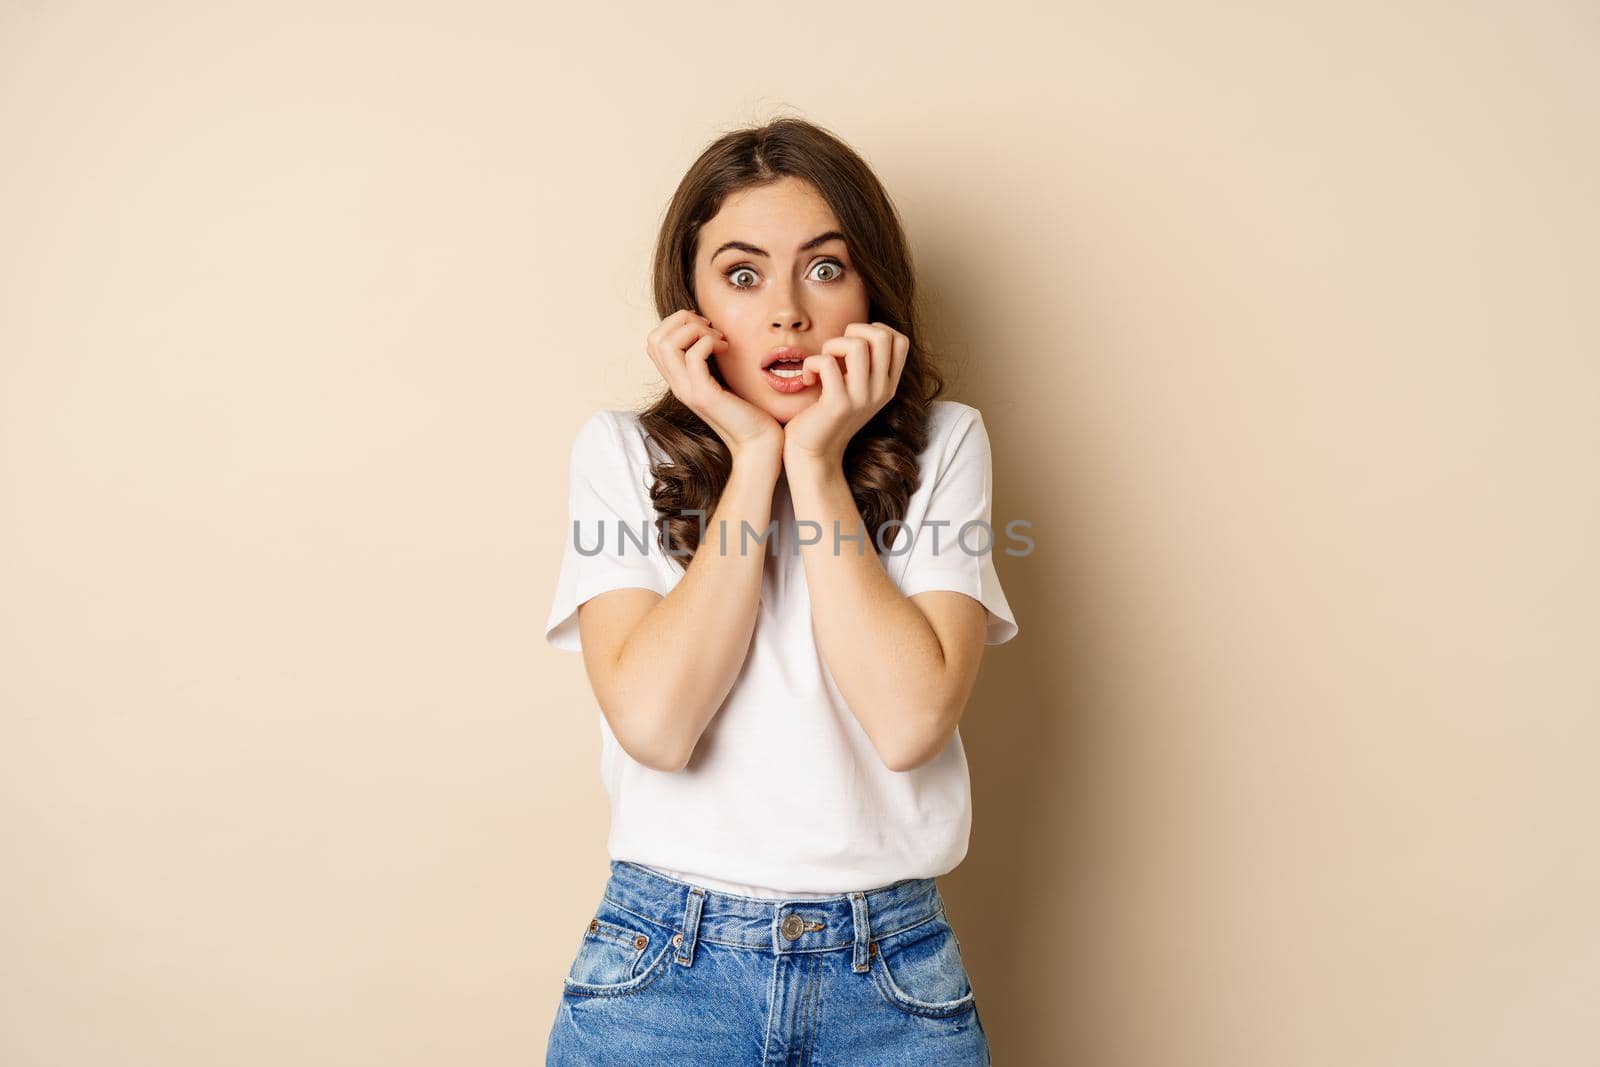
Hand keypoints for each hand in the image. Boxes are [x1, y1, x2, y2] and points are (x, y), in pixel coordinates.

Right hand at [645, 309, 783, 462]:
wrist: (759, 443)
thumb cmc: (748, 411)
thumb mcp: (723, 379)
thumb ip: (711, 360)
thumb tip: (711, 330)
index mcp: (679, 381)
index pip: (654, 342)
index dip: (676, 323)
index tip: (705, 326)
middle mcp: (677, 386)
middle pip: (654, 339)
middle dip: (682, 320)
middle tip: (710, 328)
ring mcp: (687, 391)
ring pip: (666, 344)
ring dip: (694, 329)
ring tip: (719, 338)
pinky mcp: (704, 396)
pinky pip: (693, 355)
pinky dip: (709, 341)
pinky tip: (726, 348)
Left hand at [782, 322, 908, 469]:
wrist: (813, 454)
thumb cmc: (827, 415)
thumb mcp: (855, 388)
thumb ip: (864, 364)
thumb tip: (858, 330)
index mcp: (888, 385)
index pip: (901, 341)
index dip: (876, 330)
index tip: (853, 344)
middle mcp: (881, 391)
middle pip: (882, 336)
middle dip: (853, 332)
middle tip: (836, 351)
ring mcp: (862, 398)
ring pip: (856, 345)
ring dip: (831, 345)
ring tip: (822, 364)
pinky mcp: (838, 404)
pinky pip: (826, 363)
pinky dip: (811, 364)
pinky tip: (809, 380)